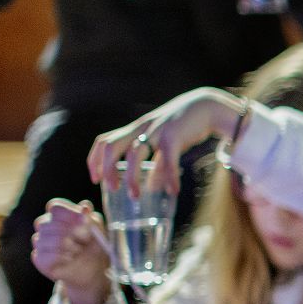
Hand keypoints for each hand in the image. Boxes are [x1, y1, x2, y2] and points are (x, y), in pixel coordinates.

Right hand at [33, 199, 112, 303]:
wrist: (94, 270)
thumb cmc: (94, 246)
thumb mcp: (98, 231)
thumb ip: (92, 218)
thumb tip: (85, 206)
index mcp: (59, 216)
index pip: (55, 207)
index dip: (69, 213)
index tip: (84, 221)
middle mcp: (46, 227)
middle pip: (48, 223)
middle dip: (70, 232)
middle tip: (85, 239)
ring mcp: (40, 243)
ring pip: (44, 239)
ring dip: (67, 245)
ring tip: (78, 250)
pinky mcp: (39, 259)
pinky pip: (43, 255)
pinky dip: (60, 257)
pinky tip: (70, 258)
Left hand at [89, 87, 247, 197]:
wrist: (207, 108)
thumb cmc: (185, 127)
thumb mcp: (167, 145)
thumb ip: (159, 164)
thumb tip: (154, 186)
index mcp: (136, 129)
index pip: (105, 141)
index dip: (95, 160)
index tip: (96, 179)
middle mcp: (142, 128)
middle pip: (112, 145)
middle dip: (107, 168)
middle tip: (111, 188)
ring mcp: (157, 130)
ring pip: (134, 152)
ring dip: (131, 176)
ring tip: (134, 195)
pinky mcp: (174, 134)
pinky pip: (168, 158)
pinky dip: (169, 176)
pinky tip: (173, 191)